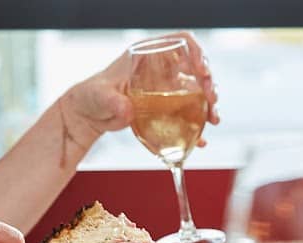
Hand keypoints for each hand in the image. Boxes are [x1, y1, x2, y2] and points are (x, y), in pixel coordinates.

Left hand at [62, 31, 219, 146]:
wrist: (89, 115)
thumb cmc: (91, 97)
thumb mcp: (100, 96)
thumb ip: (112, 102)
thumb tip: (127, 110)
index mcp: (147, 54)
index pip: (180, 42)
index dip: (196, 52)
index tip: (202, 70)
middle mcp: (160, 68)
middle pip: (195, 67)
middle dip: (208, 82)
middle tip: (211, 99)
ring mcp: (165, 87)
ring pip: (196, 90)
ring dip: (208, 104)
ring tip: (213, 119)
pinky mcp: (166, 106)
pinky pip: (187, 112)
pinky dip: (197, 124)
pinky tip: (202, 138)